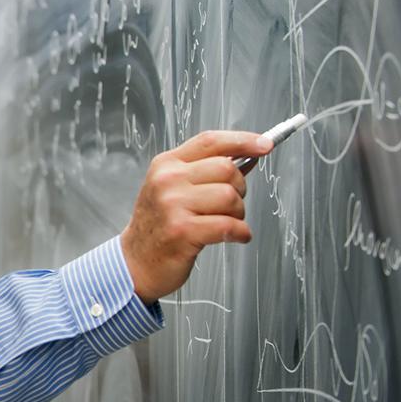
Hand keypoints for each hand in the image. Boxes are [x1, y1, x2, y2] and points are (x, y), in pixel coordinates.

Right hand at [121, 130, 272, 303]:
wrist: (136, 261)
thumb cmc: (158, 225)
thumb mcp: (173, 189)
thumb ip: (205, 171)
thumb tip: (247, 157)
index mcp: (166, 165)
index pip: (210, 142)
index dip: (242, 140)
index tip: (264, 145)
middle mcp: (167, 181)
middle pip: (226, 168)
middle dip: (239, 188)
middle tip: (231, 204)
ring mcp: (173, 205)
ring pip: (230, 196)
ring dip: (238, 213)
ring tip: (227, 222)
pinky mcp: (182, 231)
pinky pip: (229, 225)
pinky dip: (240, 232)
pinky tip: (234, 236)